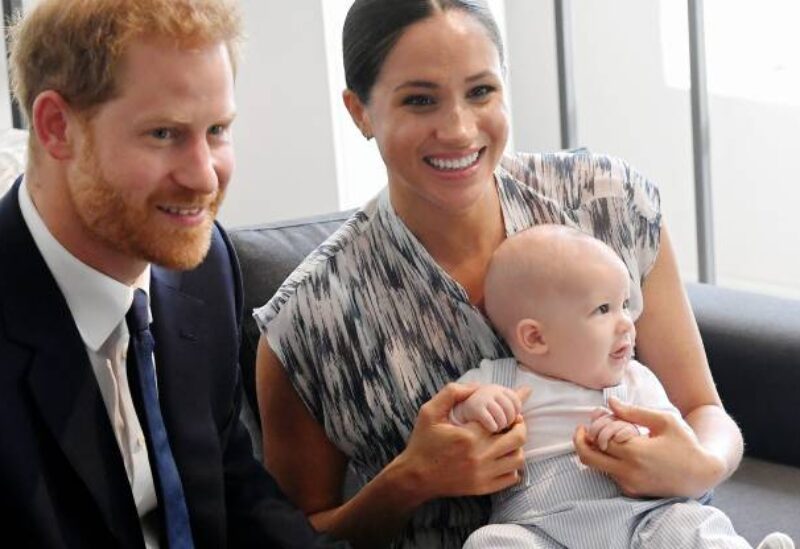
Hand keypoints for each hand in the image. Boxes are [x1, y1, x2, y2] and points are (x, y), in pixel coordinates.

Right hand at [395, 383, 526, 503]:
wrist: (415, 477)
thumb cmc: (423, 442)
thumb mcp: (430, 411)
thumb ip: (452, 393)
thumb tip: (478, 386)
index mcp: (469, 436)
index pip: (503, 418)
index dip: (512, 409)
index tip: (514, 405)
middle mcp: (479, 457)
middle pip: (518, 438)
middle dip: (519, 425)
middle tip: (512, 421)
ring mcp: (483, 475)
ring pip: (518, 459)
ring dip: (517, 446)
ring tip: (507, 439)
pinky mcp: (483, 488)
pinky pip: (512, 477)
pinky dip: (513, 467)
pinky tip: (503, 458)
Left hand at [574, 397, 725, 497]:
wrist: (702, 474)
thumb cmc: (685, 443)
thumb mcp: (664, 421)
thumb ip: (634, 412)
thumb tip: (610, 402)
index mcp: (636, 452)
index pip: (599, 437)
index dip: (595, 425)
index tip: (598, 416)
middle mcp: (629, 472)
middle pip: (587, 457)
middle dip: (580, 441)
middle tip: (582, 429)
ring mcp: (630, 484)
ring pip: (597, 467)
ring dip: (595, 450)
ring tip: (606, 436)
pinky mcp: (633, 491)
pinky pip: (610, 475)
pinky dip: (607, 461)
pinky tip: (619, 450)